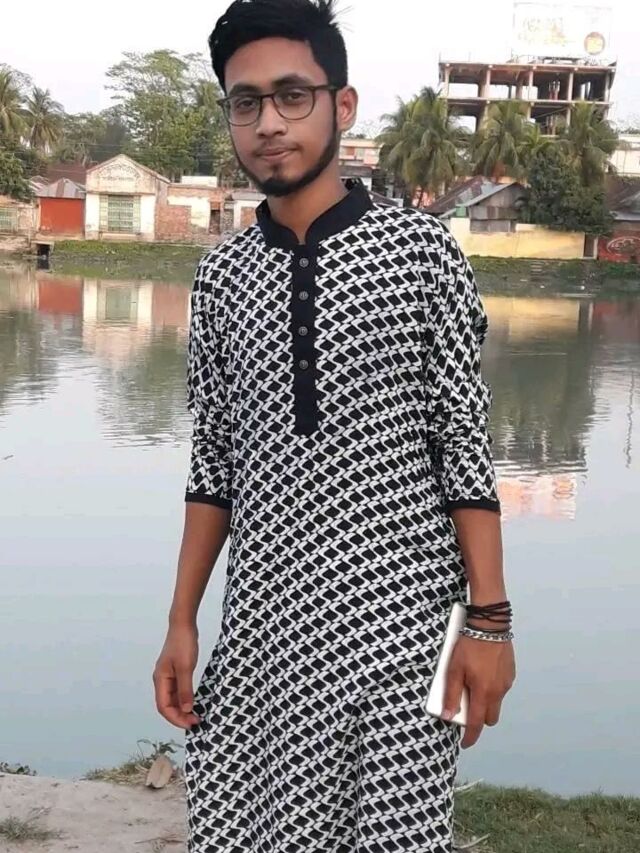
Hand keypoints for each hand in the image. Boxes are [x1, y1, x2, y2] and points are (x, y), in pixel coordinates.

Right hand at [153, 623, 201, 728]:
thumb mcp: (186, 668)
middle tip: (195, 722)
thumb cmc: (183, 643)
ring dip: (182, 709)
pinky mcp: (175, 672)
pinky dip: (184, 699)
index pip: (164, 707)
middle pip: (167, 705)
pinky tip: (193, 702)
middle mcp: (161, 680)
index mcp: (160, 680)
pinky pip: (177, 691)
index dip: (176, 719)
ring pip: (172, 699)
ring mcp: (168, 676)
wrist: (183, 624)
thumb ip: (185, 690)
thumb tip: (185, 710)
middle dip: (179, 716)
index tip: (190, 724)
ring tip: (195, 716)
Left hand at [442, 634, 515, 748]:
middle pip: (490, 718)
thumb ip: (451, 694)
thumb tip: (448, 716)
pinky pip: (501, 689)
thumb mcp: (454, 669)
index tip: (465, 743)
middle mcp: (498, 691)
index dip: (470, 736)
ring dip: (486, 702)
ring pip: (496, 703)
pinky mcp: (510, 674)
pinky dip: (491, 689)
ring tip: (473, 686)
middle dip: (479, 719)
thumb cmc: (469, 646)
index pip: (476, 723)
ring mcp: (506, 683)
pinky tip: (483, 674)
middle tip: (466, 709)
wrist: (490, 626)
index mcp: (483, 692)